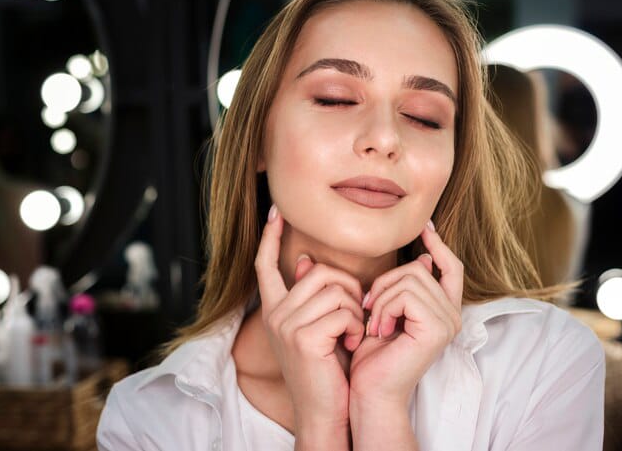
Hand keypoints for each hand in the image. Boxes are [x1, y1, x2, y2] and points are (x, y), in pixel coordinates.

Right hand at [254, 204, 365, 442]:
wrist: (325, 411)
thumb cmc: (328, 367)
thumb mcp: (319, 326)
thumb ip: (311, 295)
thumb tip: (303, 261)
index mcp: (274, 310)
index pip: (264, 264)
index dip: (269, 237)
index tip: (276, 211)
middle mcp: (274, 314)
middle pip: (317, 271)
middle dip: (347, 287)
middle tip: (356, 314)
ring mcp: (285, 325)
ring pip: (334, 288)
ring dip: (355, 309)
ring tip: (355, 332)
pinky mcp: (303, 338)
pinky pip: (343, 311)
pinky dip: (357, 325)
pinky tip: (354, 343)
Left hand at [348, 222, 463, 407]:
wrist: (368, 391)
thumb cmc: (371, 354)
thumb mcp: (385, 309)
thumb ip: (402, 286)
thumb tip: (423, 257)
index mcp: (443, 310)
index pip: (451, 267)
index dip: (439, 245)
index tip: (424, 229)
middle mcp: (452, 315)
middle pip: (420, 268)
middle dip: (386, 282)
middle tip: (369, 308)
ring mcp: (448, 322)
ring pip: (410, 278)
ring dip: (381, 297)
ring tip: (373, 323)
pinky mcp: (437, 328)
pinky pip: (406, 294)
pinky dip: (384, 307)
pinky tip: (379, 331)